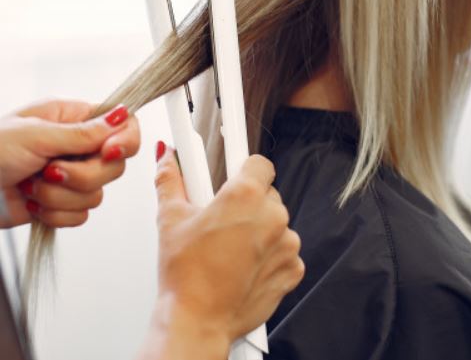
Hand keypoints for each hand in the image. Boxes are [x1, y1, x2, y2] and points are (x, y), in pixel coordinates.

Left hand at [0, 100, 139, 227]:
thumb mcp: (36, 136)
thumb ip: (83, 132)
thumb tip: (123, 115)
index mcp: (74, 119)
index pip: (125, 127)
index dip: (125, 142)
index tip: (109, 152)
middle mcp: (78, 147)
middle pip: (114, 167)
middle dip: (81, 176)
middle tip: (50, 171)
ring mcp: (71, 176)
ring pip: (97, 195)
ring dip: (60, 197)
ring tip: (31, 185)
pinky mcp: (61, 203)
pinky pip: (81, 215)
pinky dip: (54, 214)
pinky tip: (31, 203)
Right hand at [140, 146, 303, 359]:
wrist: (197, 321)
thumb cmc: (185, 275)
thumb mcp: (171, 219)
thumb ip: (170, 180)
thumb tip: (167, 159)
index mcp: (245, 195)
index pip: (260, 164)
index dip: (246, 170)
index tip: (238, 177)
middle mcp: (272, 216)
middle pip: (267, 195)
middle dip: (249, 204)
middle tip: (224, 221)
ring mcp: (287, 244)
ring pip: (277, 223)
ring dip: (261, 230)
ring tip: (231, 249)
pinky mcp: (293, 268)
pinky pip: (286, 251)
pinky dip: (271, 255)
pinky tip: (245, 265)